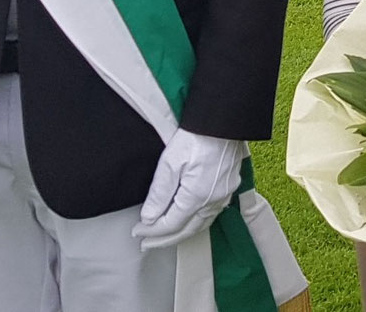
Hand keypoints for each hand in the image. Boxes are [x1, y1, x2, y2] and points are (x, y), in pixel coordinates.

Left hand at [131, 130, 246, 250]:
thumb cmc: (196, 137)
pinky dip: (196, 222)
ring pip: (201, 224)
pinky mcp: (229, 187)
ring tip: (164, 238)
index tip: (136, 232)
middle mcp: (213, 201)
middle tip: (146, 244)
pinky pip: (211, 214)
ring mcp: (224, 195)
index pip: (171, 225)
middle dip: (165, 240)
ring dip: (181, 233)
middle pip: (187, 230)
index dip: (152, 232)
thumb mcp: (170, 164)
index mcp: (196, 197)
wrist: (224, 120)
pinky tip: (188, 220)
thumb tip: (149, 219)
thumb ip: (159, 195)